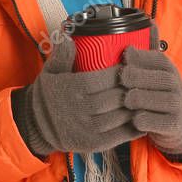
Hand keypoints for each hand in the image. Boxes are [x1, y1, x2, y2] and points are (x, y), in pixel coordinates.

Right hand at [10, 32, 139, 158]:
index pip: (102, 79)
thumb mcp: (50, 71)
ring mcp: (87, 129)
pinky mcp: (92, 144)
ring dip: (135, 107)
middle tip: (142, 82)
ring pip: (119, 117)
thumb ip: (62, 55)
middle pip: (114, 98)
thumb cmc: (48, 94)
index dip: (120, 73)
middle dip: (130, 89)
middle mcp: (79, 109)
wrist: (36, 125)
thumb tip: (69, 37)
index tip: (130, 67)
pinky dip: (133, 127)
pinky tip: (143, 118)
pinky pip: (119, 135)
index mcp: (71, 88)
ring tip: (146, 98)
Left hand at [118, 20, 181, 156]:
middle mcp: (174, 83)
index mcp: (167, 66)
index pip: (150, 57)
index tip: (124, 59)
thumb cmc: (160, 91)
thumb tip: (149, 22)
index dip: (134, 58)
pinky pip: (146, 120)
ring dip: (129, 100)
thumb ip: (148, 50)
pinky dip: (135, 120)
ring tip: (126, 102)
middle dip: (127, 80)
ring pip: (140, 99)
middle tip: (120, 83)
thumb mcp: (156, 69)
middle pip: (142, 77)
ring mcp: (174, 104)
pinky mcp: (172, 124)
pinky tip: (133, 118)